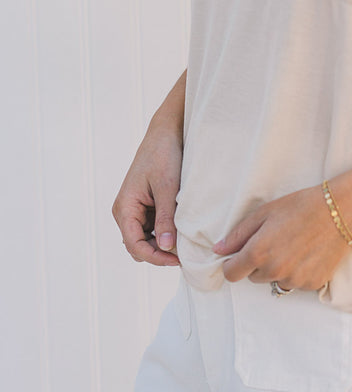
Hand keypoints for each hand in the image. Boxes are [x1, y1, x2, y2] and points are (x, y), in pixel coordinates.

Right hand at [112, 118, 182, 265]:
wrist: (167, 131)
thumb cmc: (164, 155)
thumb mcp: (167, 187)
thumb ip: (165, 218)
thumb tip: (166, 248)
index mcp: (124, 208)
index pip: (134, 246)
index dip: (155, 257)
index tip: (179, 260)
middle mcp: (126, 211)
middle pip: (139, 246)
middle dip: (159, 253)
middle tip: (185, 254)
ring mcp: (136, 209)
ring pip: (147, 239)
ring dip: (164, 243)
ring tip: (187, 242)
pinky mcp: (147, 205)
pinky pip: (154, 227)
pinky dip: (166, 231)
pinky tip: (183, 228)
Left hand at [212, 185, 351, 290]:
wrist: (341, 212)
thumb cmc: (301, 206)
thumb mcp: (265, 212)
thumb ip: (238, 234)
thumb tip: (219, 251)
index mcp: (258, 253)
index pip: (231, 274)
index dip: (233, 263)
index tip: (240, 254)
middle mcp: (275, 272)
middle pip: (253, 277)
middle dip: (258, 263)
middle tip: (275, 241)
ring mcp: (294, 280)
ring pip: (275, 281)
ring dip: (278, 269)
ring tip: (294, 246)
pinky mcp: (312, 285)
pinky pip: (295, 284)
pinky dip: (297, 273)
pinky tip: (307, 254)